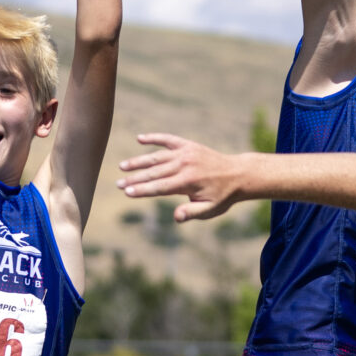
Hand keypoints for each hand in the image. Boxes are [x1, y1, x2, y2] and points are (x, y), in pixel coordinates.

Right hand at [118, 134, 241, 220]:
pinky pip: (168, 140)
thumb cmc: (222, 196)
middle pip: (154, 173)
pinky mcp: (187, 145)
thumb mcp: (210, 209)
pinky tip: (139, 138)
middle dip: (135, 179)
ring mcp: (185, 153)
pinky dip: (154, 138)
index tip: (127, 193)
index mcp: (188, 182)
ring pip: (157, 157)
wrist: (238, 174)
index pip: (160, 187)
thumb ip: (192, 212)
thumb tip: (176, 217)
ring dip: (138, 161)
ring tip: (123, 167)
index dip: (142, 190)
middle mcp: (184, 165)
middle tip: (118, 184)